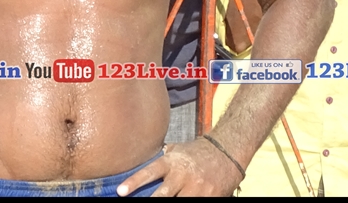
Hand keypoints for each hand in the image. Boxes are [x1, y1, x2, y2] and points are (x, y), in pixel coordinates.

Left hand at [117, 139, 243, 196]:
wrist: (227, 152)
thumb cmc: (198, 152)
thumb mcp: (178, 150)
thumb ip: (163, 159)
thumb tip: (142, 161)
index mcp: (172, 162)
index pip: (149, 172)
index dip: (134, 182)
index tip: (120, 192)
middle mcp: (182, 175)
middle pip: (162, 195)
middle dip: (151, 202)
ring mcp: (197, 188)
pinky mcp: (210, 197)